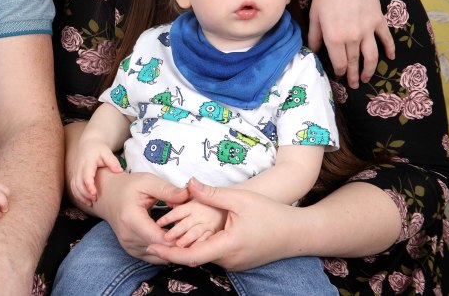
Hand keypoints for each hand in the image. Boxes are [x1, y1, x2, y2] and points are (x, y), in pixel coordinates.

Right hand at [69, 137, 122, 206]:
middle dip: (85, 193)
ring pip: (74, 186)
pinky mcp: (75, 175)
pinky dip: (77, 195)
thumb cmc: (99, 149)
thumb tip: (119, 171)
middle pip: (78, 183)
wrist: (89, 144)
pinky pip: (73, 186)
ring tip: (90, 203)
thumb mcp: (107, 152)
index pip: (85, 175)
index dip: (89, 186)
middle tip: (94, 200)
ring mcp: (75, 171)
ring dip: (80, 196)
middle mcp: (79, 167)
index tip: (94, 194)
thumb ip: (112, 161)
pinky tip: (85, 200)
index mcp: (87, 162)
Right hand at [90, 169, 187, 262]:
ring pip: (159, 256)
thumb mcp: (147, 182)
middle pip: (161, 249)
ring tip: (187, 238)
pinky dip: (166, 251)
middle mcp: (128, 237)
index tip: (194, 231)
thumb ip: (167, 190)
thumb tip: (187, 195)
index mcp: (132, 219)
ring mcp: (129, 247)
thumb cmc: (128, 187)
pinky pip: (154, 257)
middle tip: (196, 235)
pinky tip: (175, 240)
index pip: (160, 239)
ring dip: (173, 249)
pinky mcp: (132, 252)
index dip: (179, 238)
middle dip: (180, 244)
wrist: (107, 195)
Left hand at [148, 178, 298, 269]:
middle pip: (195, 258)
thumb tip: (188, 184)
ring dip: (186, 249)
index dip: (169, 253)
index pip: (191, 256)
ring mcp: (235, 264)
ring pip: (204, 257)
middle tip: (151, 240)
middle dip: (173, 250)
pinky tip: (188, 239)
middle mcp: (229, 260)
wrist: (297, 233)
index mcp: (227, 246)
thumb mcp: (240, 199)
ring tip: (164, 238)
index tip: (151, 246)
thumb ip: (212, 194)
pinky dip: (199, 248)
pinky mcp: (238, 262)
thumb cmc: (271, 214)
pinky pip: (214, 256)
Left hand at [308, 0, 394, 87]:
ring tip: (368, 78)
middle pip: (355, 62)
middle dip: (354, 75)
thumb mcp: (314, 14)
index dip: (340, 71)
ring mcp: (368, 30)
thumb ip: (314, 35)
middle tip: (354, 84)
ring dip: (370, 69)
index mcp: (334, 38)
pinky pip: (386, 39)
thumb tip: (313, 50)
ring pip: (371, 56)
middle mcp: (353, 38)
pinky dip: (389, 49)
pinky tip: (390, 58)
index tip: (340, 75)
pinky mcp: (379, 20)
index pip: (339, 62)